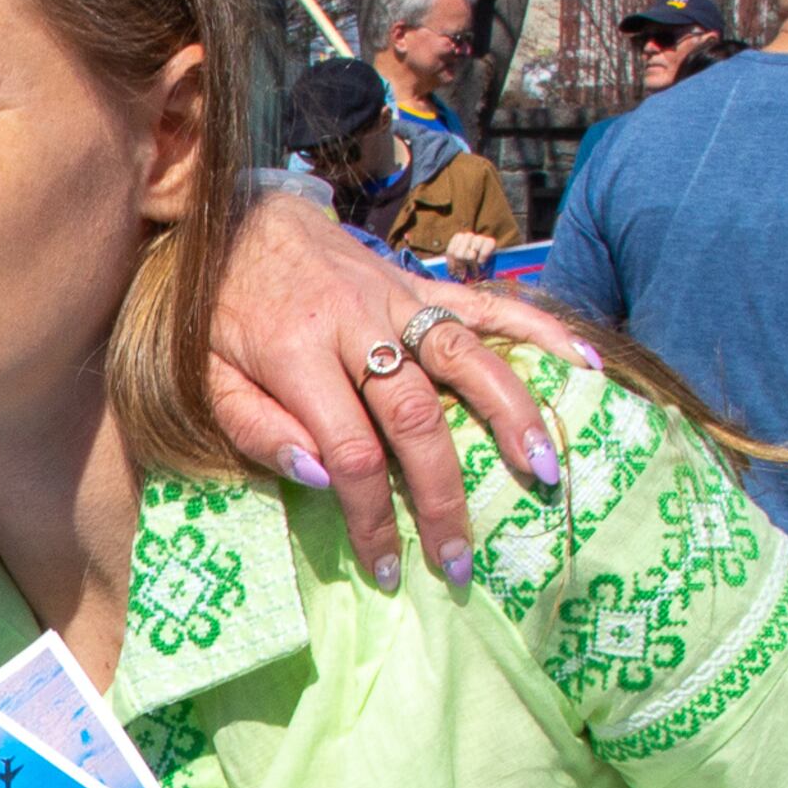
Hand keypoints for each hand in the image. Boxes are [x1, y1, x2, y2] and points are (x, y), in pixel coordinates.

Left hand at [199, 192, 593, 588]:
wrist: (231, 219)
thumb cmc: (216, 312)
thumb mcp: (204, 376)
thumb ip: (254, 427)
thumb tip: (320, 479)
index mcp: (297, 355)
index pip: (349, 451)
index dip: (372, 516)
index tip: (385, 568)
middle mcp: (357, 324)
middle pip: (415, 417)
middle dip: (442, 494)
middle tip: (461, 557)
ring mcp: (394, 298)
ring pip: (465, 356)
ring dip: (511, 416)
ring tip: (545, 470)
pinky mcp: (417, 280)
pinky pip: (485, 302)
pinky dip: (538, 329)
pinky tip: (582, 361)